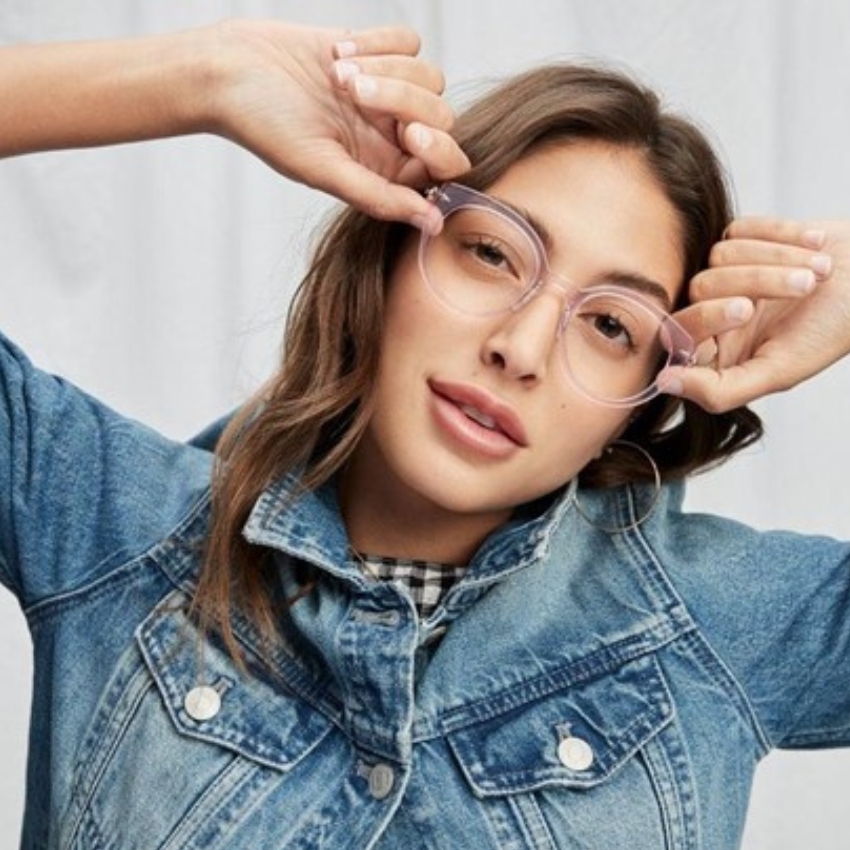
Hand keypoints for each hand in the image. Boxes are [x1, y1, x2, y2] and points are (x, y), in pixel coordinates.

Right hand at [204, 21, 469, 230]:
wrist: (228, 70)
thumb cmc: (265, 125)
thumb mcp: (323, 169)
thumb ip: (380, 198)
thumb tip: (433, 224)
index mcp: (383, 171)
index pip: (444, 165)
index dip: (438, 147)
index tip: (408, 132)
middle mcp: (389, 136)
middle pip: (441, 116)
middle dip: (403, 98)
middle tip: (352, 93)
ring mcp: (385, 93)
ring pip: (429, 77)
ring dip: (385, 67)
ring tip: (337, 75)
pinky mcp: (375, 52)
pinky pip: (409, 42)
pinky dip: (377, 42)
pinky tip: (337, 54)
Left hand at [660, 218, 848, 411]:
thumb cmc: (832, 330)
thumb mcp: (779, 371)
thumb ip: (719, 389)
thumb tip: (665, 383)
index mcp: (716, 349)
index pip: (679, 331)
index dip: (706, 317)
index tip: (745, 310)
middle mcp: (715, 311)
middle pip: (700, 287)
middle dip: (755, 282)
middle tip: (800, 288)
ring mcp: (728, 272)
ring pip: (719, 255)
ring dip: (778, 259)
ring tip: (819, 272)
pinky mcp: (743, 238)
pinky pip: (739, 229)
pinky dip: (782, 235)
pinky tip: (814, 246)